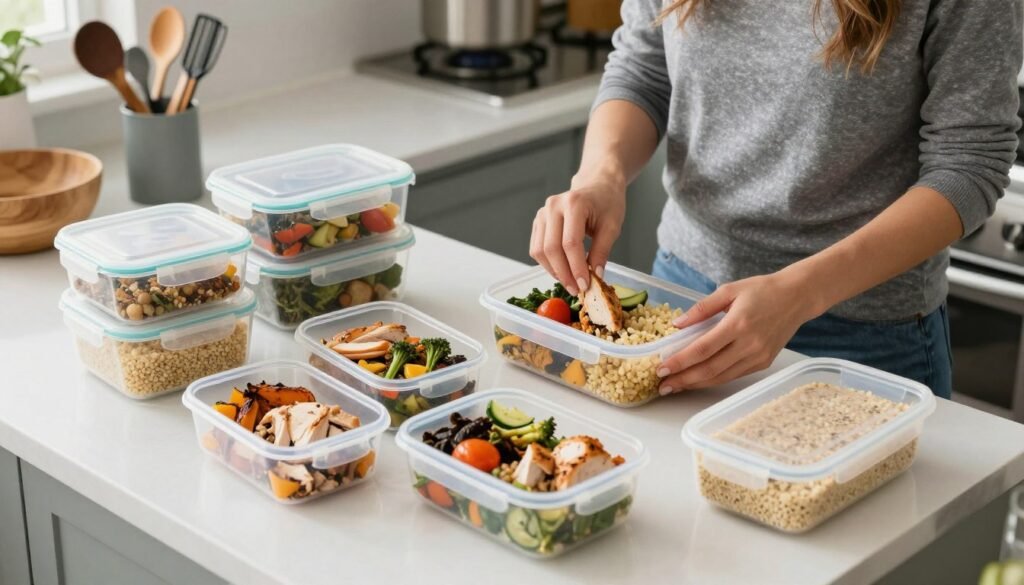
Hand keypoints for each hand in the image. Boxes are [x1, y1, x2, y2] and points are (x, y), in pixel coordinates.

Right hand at [530, 176, 625, 295]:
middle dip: (564, 273)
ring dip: (554, 271)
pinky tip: (562, 271)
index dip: (576, 267)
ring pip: (539, 251)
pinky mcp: (538, 222)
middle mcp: (553, 206)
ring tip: (570, 282)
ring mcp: (542, 213)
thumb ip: (602, 251)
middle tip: (576, 289)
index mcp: (574, 203)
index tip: (585, 285)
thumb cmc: (607, 203)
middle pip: (551, 248)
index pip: (570, 243)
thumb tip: (594, 276)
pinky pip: (537, 248)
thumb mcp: (612, 226)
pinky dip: (548, 264)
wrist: (598, 185)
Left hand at [656, 271, 821, 392]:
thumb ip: (701, 308)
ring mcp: (758, 357)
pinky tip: (698, 380)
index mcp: (738, 324)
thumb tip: (677, 324)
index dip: (680, 361)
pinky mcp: (763, 363)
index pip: (702, 349)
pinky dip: (713, 380)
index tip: (661, 368)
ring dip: (696, 384)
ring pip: (721, 377)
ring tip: (675, 386)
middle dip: (683, 379)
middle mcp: (749, 345)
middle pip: (710, 369)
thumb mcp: (729, 290)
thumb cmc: (762, 290)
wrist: (797, 297)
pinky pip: (733, 376)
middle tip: (662, 385)